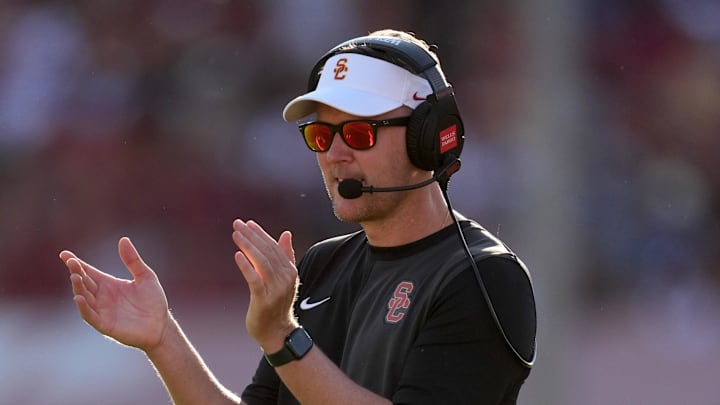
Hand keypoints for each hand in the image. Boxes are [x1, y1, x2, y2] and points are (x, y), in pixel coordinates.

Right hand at [59, 237, 169, 350]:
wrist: (161, 325)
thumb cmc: (153, 301)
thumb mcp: (145, 276)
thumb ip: (133, 260)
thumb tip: (123, 239)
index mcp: (109, 284)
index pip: (88, 272)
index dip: (76, 263)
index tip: (64, 254)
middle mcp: (101, 296)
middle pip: (84, 282)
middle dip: (76, 273)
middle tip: (72, 263)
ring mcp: (102, 311)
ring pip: (84, 298)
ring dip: (78, 288)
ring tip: (76, 277)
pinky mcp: (104, 325)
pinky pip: (90, 316)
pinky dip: (83, 308)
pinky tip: (79, 298)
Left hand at [232, 220, 297, 351]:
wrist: (277, 332)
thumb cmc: (277, 304)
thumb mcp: (283, 279)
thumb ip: (285, 256)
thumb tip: (286, 233)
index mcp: (290, 271)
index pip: (274, 247)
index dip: (261, 234)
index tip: (247, 223)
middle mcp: (285, 279)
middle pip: (267, 252)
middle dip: (252, 236)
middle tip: (237, 224)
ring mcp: (275, 290)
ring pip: (261, 262)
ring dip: (248, 246)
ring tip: (236, 235)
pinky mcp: (263, 300)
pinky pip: (255, 279)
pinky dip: (246, 266)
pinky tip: (237, 255)